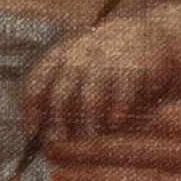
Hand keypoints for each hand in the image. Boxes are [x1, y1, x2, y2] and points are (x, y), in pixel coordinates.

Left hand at [22, 16, 177, 141]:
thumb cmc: (104, 59)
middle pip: (61, 97)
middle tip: (62, 147)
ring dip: (88, 127)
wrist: (148, 33)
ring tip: (89, 142)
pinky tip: (115, 126)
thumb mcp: (77, 62)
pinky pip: (121, 98)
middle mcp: (80, 57)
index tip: (32, 134)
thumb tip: (40, 130)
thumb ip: (60, 89)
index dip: (32, 112)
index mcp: (61, 55)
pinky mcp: (133, 69)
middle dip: (59, 126)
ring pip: (90, 101)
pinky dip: (116, 115)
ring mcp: (107, 62)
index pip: (37, 84)